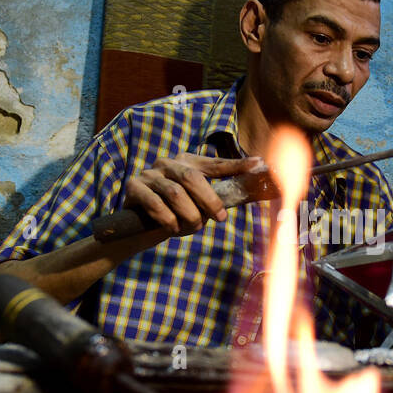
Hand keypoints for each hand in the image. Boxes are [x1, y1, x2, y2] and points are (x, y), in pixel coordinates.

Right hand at [124, 153, 262, 235]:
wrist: (138, 228)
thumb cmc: (175, 215)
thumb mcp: (198, 206)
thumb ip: (216, 199)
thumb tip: (247, 197)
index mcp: (187, 163)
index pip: (214, 164)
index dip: (236, 165)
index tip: (258, 164)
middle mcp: (167, 164)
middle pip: (192, 178)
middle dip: (209, 200)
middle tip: (219, 218)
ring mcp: (149, 174)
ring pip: (175, 193)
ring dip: (189, 215)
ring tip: (193, 227)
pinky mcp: (133, 187)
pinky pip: (155, 204)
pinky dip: (168, 220)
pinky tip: (173, 228)